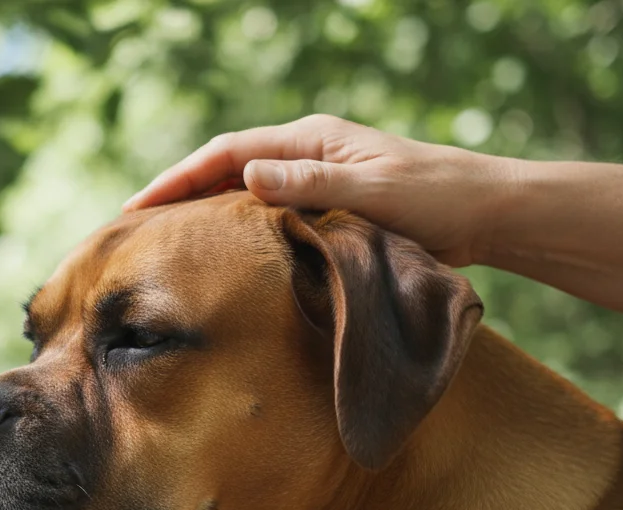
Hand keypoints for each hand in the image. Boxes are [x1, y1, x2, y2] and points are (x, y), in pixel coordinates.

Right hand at [123, 115, 519, 267]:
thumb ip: (311, 183)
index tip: (137, 207)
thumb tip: (247, 178)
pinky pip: (270, 217)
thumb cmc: (437, 198)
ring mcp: (318, 180)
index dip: (178, 179)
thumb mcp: (372, 190)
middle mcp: (308, 155)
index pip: (227, 154)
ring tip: (166, 244)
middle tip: (134, 228)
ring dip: (206, 214)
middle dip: (180, 195)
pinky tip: (225, 257)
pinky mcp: (330, 208)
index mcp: (311, 139)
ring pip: (246, 196)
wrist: (488, 213)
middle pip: (227, 172)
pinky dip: (240, 232)